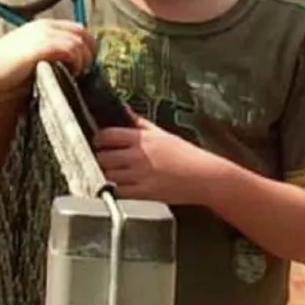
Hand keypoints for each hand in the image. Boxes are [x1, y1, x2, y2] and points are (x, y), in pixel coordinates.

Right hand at [0, 19, 95, 100]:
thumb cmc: (11, 71)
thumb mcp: (34, 54)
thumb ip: (53, 49)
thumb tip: (78, 54)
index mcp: (43, 26)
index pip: (78, 28)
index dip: (88, 45)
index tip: (85, 63)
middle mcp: (44, 26)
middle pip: (82, 33)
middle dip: (89, 53)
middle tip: (83, 70)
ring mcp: (42, 35)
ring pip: (79, 42)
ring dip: (83, 60)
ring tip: (76, 73)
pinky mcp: (41, 47)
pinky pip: (70, 49)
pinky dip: (76, 62)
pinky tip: (71, 73)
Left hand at [93, 117, 222, 205]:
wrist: (206, 177)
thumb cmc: (187, 156)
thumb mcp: (163, 134)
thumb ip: (140, 124)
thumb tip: (124, 111)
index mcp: (142, 139)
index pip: (106, 135)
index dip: (98, 139)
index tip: (99, 142)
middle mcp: (138, 156)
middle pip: (103, 156)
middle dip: (103, 158)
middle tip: (109, 160)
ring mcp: (140, 175)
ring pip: (109, 174)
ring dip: (111, 174)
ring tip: (120, 173)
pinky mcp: (145, 193)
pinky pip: (119, 191)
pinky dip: (119, 190)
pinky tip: (127, 186)